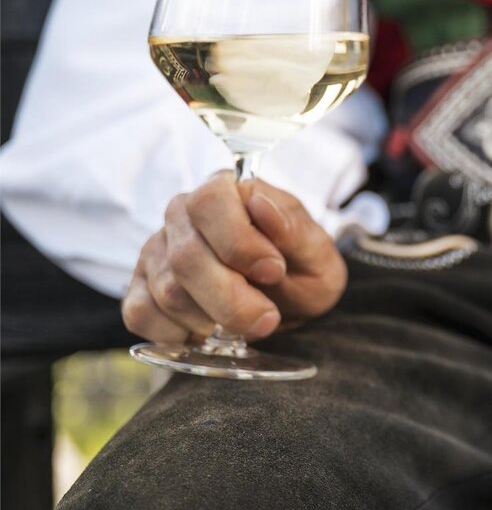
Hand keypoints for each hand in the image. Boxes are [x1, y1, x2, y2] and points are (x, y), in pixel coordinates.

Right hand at [122, 171, 346, 342]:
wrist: (289, 302)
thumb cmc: (301, 270)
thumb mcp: (317, 253)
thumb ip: (294, 230)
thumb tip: (261, 204)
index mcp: (226, 191)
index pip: (210, 202)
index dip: (239, 243)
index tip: (274, 270)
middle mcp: (181, 214)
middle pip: (186, 257)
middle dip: (231, 299)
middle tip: (267, 318)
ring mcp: (155, 251)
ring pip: (168, 292)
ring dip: (213, 320)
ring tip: (245, 321)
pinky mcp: (140, 288)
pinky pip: (141, 315)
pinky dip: (179, 335)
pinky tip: (208, 333)